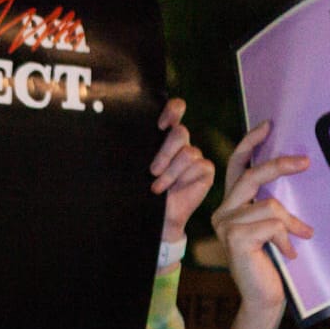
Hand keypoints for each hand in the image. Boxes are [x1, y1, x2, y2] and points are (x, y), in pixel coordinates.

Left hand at [150, 99, 215, 244]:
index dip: (173, 110)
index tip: (161, 124)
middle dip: (165, 153)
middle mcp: (181, 144)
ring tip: (157, 187)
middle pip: (180, 132)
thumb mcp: (136, 169)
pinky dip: (181, 178)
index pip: (175, 110)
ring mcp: (195, 156)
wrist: (156, 218)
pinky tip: (172, 190)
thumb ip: (139, 150)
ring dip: (170, 172)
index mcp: (163, 137)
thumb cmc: (142, 193)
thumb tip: (124, 134)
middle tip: (152, 171)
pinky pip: (199, 164)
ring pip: (187, 152)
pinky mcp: (205, 169)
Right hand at [210, 121, 312, 310]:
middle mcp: (222, 213)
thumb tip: (294, 168)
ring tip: (300, 237)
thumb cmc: (271, 260)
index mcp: (230, 206)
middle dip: (280, 166)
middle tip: (306, 162)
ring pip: (270, 206)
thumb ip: (272, 202)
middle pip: (252, 176)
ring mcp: (225, 227)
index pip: (236, 168)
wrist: (263, 296)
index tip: (268, 124)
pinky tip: (288, 253)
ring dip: (291, 223)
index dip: (249, 144)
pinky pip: (272, 224)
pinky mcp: (235, 240)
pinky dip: (287, 238)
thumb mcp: (272, 224)